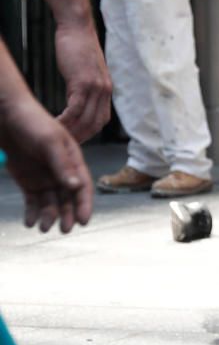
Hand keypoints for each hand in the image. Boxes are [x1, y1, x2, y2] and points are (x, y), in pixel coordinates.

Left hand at [0, 97, 93, 233]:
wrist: (6, 114)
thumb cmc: (32, 122)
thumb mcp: (49, 142)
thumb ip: (62, 164)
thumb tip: (76, 186)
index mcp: (73, 161)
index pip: (83, 187)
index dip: (84, 204)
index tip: (83, 220)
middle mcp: (61, 173)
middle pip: (68, 199)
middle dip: (67, 215)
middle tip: (64, 229)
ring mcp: (44, 178)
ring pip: (51, 203)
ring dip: (49, 217)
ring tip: (43, 227)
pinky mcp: (28, 182)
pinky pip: (32, 202)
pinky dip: (31, 213)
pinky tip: (29, 222)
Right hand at [52, 24, 111, 141]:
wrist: (78, 28)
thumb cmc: (78, 48)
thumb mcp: (85, 73)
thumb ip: (84, 89)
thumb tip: (76, 102)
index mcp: (107, 92)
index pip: (100, 122)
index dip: (88, 134)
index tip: (76, 141)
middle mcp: (105, 93)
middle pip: (95, 125)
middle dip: (81, 137)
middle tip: (66, 145)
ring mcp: (96, 88)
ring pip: (86, 120)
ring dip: (73, 131)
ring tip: (59, 137)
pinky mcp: (84, 83)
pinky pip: (76, 109)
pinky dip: (67, 119)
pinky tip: (56, 123)